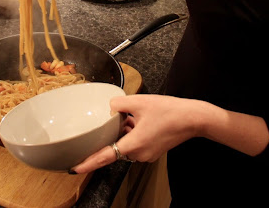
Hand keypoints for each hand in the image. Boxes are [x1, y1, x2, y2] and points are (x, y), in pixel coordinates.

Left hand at [70, 94, 209, 173]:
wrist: (193, 118)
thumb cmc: (169, 111)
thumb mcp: (139, 102)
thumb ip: (119, 104)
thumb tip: (110, 107)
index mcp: (134, 143)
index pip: (105, 156)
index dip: (89, 163)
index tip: (75, 168)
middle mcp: (139, 153)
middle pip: (116, 146)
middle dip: (112, 135)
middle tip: (111, 122)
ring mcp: (147, 153)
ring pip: (127, 143)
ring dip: (124, 131)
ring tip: (132, 115)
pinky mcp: (153, 150)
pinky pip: (136, 142)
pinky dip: (133, 132)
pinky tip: (138, 119)